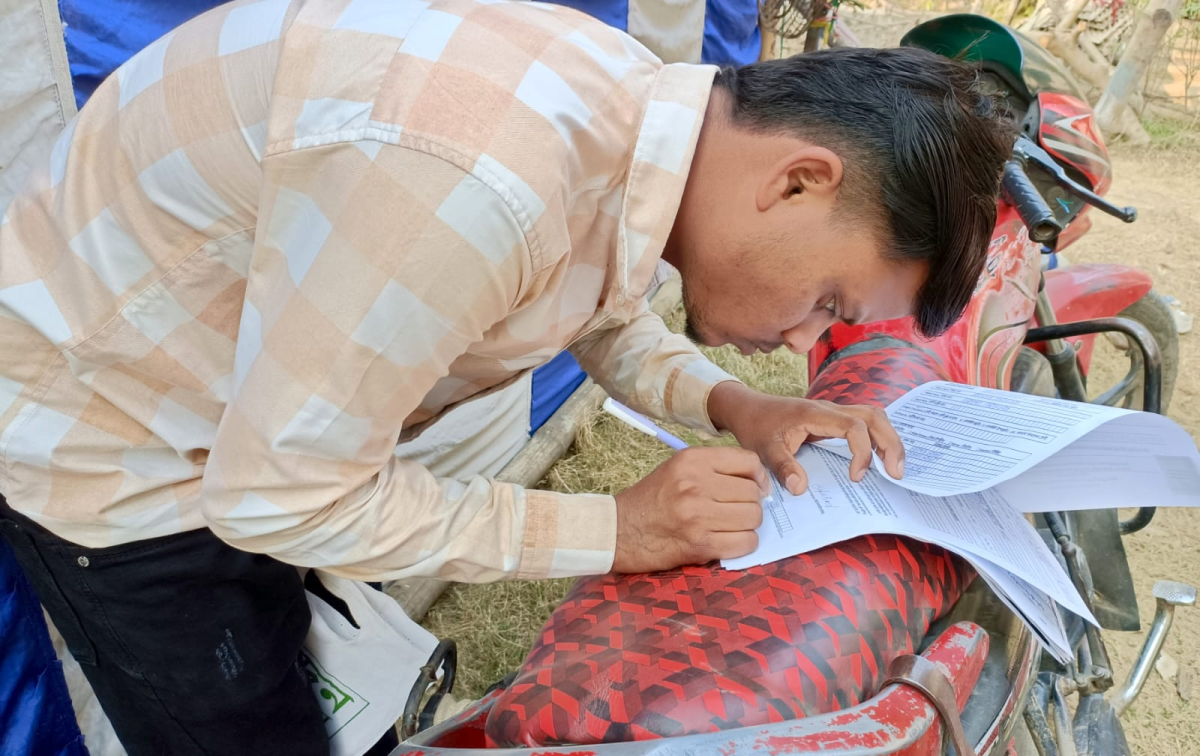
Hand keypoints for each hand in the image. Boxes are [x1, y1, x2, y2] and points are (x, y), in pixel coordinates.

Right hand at [612, 447, 767, 572]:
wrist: (620, 531)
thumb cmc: (652, 499)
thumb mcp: (677, 468)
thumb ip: (714, 468)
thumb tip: (758, 481)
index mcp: (692, 460)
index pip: (748, 461)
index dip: (759, 476)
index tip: (757, 487)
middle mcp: (696, 484)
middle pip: (753, 493)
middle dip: (751, 504)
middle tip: (737, 510)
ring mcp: (699, 516)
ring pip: (753, 518)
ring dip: (748, 525)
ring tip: (731, 526)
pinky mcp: (701, 544)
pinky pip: (745, 543)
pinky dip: (743, 544)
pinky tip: (728, 541)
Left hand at [708, 382, 903, 494]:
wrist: (747, 408)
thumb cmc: (756, 426)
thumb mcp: (763, 449)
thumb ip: (782, 467)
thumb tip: (802, 489)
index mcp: (816, 414)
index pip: (854, 426)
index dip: (862, 452)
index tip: (856, 478)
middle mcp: (829, 409)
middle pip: (874, 416)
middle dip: (890, 443)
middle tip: (896, 473)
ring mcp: (833, 412)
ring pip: (873, 416)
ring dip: (888, 439)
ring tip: (894, 468)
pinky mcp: (833, 419)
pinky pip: (864, 423)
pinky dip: (877, 438)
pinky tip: (879, 459)